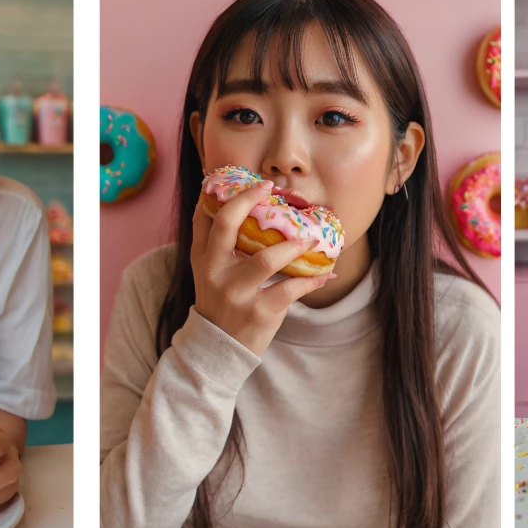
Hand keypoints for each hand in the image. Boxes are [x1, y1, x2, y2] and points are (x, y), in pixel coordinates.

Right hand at [191, 179, 335, 355]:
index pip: (206, 215)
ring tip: (311, 237)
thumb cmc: (221, 300)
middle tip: (270, 188)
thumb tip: (239, 202)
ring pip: (267, 259)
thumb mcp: (210, 271)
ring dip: (295, 245)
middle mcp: (214, 270)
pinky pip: (292, 289)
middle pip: (228, 224)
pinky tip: (324, 274)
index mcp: (202, 256)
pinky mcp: (259, 311)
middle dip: (249, 200)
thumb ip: (219, 242)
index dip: (227, 192)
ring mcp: (236, 292)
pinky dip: (312, 280)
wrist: (218, 348)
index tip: (251, 180)